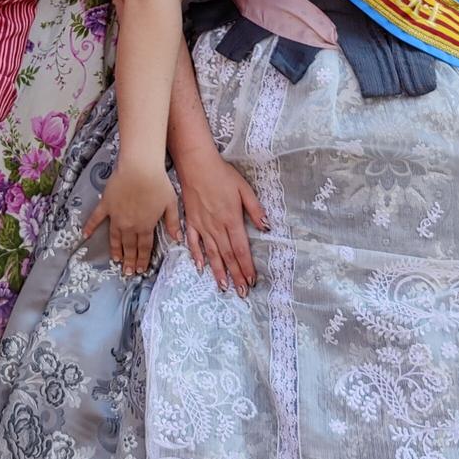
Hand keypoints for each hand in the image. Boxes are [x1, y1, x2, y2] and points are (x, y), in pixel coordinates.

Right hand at [82, 157, 179, 275]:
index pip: (144, 248)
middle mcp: (130, 225)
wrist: (140, 168)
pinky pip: (96, 219)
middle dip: (129, 260)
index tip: (140, 270)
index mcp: (146, 226)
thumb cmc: (158, 183)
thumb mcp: (171, 204)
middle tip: (127, 272)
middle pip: (129, 246)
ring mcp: (116, 216)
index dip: (143, 259)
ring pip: (115, 238)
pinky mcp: (106, 205)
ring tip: (115, 260)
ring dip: (115, 250)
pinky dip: (90, 227)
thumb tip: (177, 239)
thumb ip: (173, 223)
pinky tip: (85, 235)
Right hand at [175, 147, 266, 294]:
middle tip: (241, 293)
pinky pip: (193, 243)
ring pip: (212, 253)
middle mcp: (216, 226)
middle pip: (228, 256)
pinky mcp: (191, 222)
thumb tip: (267, 226)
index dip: (247, 266)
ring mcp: (202, 226)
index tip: (252, 281)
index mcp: (231, 219)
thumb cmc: (222, 174)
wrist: (196, 165)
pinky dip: (197, 256)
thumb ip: (255, 209)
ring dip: (218, 272)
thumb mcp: (244, 188)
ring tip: (224, 287)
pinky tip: (200, 268)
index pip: (241, 249)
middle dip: (236, 275)